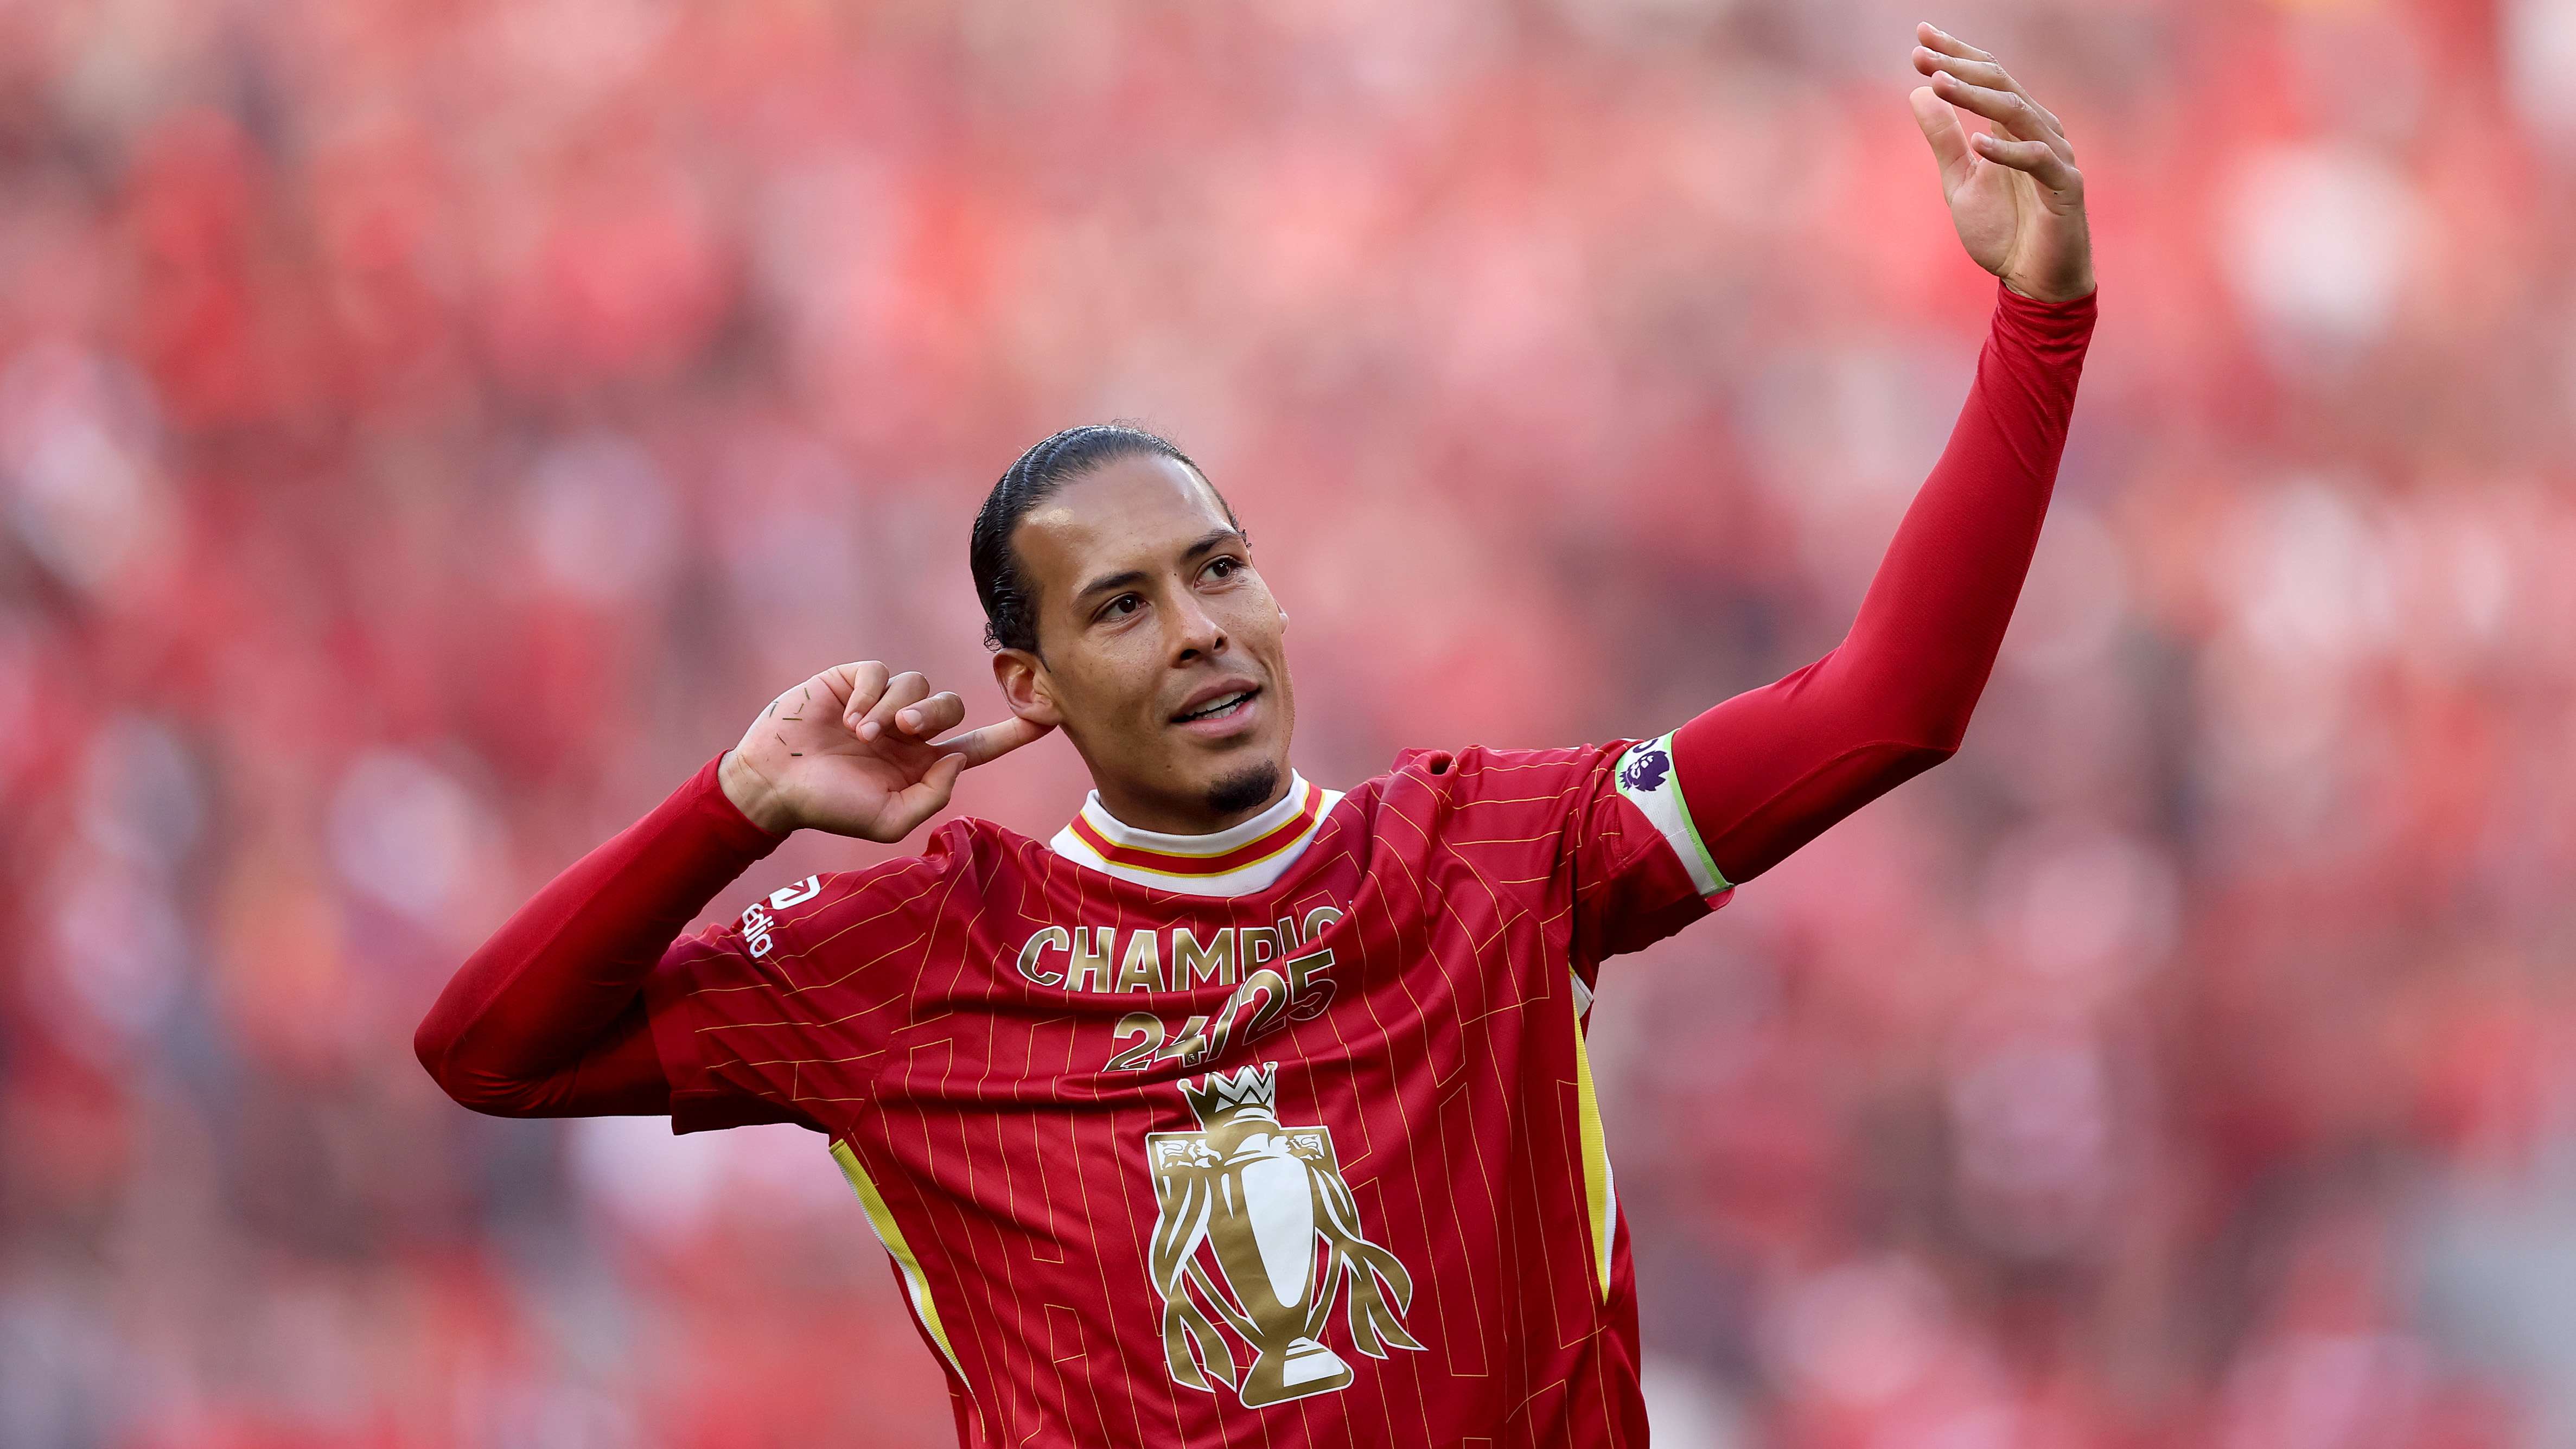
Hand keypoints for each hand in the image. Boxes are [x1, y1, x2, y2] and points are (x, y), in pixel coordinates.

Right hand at [719, 661, 1053, 840]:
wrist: (774, 784)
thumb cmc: (829, 807)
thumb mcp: (887, 821)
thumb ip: (932, 796)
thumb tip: (958, 759)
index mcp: (921, 763)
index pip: (978, 745)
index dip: (1013, 733)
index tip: (1049, 717)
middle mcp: (908, 730)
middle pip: (951, 706)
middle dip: (934, 715)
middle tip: (903, 733)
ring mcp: (882, 703)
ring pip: (917, 684)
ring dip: (895, 708)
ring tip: (863, 733)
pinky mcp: (854, 680)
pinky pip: (881, 671)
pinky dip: (870, 694)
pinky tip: (848, 718)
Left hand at [1908, 23, 2094, 302]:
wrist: (2033, 281)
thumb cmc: (2002, 231)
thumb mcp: (1959, 182)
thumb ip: (1943, 139)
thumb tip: (1918, 92)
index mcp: (2013, 125)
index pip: (1986, 77)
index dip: (1955, 54)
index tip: (1919, 37)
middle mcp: (2037, 130)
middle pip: (2000, 83)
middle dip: (1960, 66)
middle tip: (1922, 53)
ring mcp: (2055, 155)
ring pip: (2016, 113)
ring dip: (1976, 97)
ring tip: (1939, 83)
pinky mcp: (2065, 186)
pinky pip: (2038, 160)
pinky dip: (2008, 150)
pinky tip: (1978, 143)